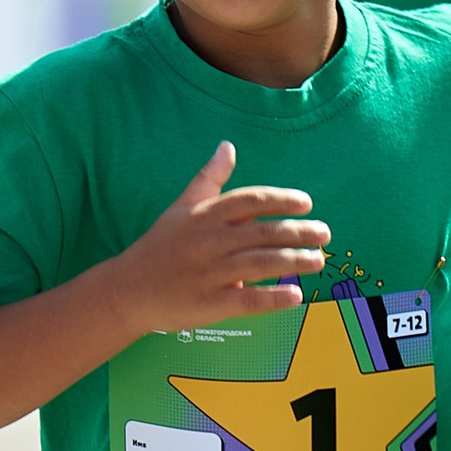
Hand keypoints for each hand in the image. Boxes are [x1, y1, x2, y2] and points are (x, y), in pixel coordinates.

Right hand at [110, 141, 328, 330]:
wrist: (126, 290)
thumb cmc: (159, 247)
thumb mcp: (181, 207)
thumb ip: (208, 178)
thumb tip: (227, 146)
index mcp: (204, 216)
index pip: (250, 201)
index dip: (282, 200)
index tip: (306, 203)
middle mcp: (209, 242)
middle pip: (264, 232)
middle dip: (299, 232)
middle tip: (324, 233)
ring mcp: (210, 274)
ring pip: (262, 264)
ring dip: (296, 261)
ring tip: (318, 260)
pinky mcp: (210, 304)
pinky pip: (249, 301)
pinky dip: (274, 298)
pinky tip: (296, 295)